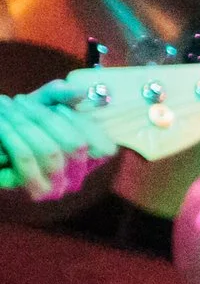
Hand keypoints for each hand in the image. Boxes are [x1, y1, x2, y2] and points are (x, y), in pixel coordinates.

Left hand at [0, 81, 117, 200]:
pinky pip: (26, 158)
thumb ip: (63, 94)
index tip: (57, 106)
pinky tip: (1, 121)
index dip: (83, 123)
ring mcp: (58, 188)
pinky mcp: (34, 191)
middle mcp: (77, 179)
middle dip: (44, 116)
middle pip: (75, 145)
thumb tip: (82, 92)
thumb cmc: (22, 123)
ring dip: (23, 122)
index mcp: (88, 161)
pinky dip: (11, 134)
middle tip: (20, 100)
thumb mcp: (44, 103)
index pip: (105, 148)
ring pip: (50, 151)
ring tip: (5, 106)